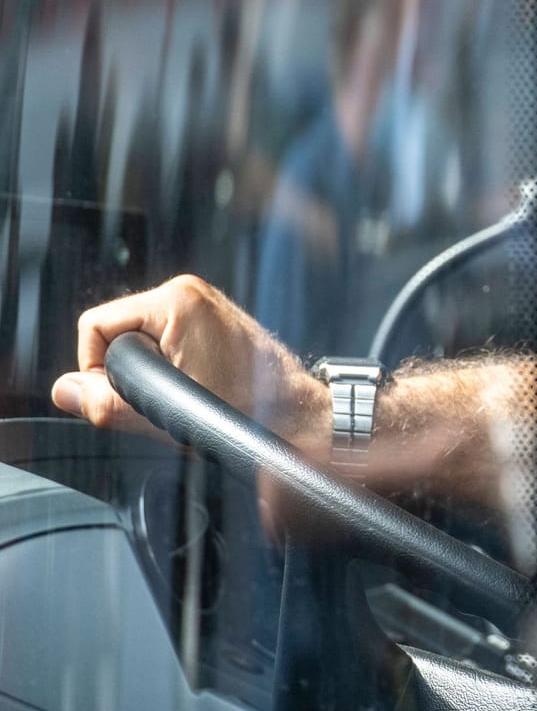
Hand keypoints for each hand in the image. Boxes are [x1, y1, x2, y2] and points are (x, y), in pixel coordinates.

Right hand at [54, 275, 329, 455]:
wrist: (298, 416)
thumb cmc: (246, 410)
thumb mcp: (164, 412)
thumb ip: (106, 402)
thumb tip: (65, 391)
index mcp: (176, 300)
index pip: (95, 326)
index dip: (95, 367)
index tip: (124, 395)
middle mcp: (189, 294)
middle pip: (117, 333)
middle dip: (127, 371)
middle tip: (163, 399)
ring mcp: (203, 305)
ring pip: (140, 342)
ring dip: (151, 373)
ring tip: (186, 394)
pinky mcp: (213, 322)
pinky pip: (166, 344)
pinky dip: (171, 369)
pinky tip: (196, 389)